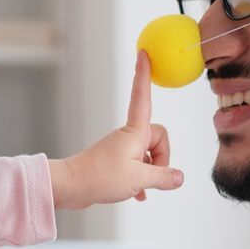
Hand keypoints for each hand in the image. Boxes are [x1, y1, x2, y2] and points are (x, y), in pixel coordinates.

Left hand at [48, 52, 183, 209]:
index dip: (144, 75)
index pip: (142, 96)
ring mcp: (121, 149)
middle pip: (158, 138)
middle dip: (162, 158)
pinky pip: (137, 167)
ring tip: (139, 188)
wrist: (71, 187)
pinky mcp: (116, 162)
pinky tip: (137, 195)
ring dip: (150, 172)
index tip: (144, 53)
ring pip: (148, 156)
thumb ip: (163, 177)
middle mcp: (128, 137)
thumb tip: (179, 178)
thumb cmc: (101, 177)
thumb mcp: (139, 179)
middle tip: (150, 177)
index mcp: (134, 132)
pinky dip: (140, 181)